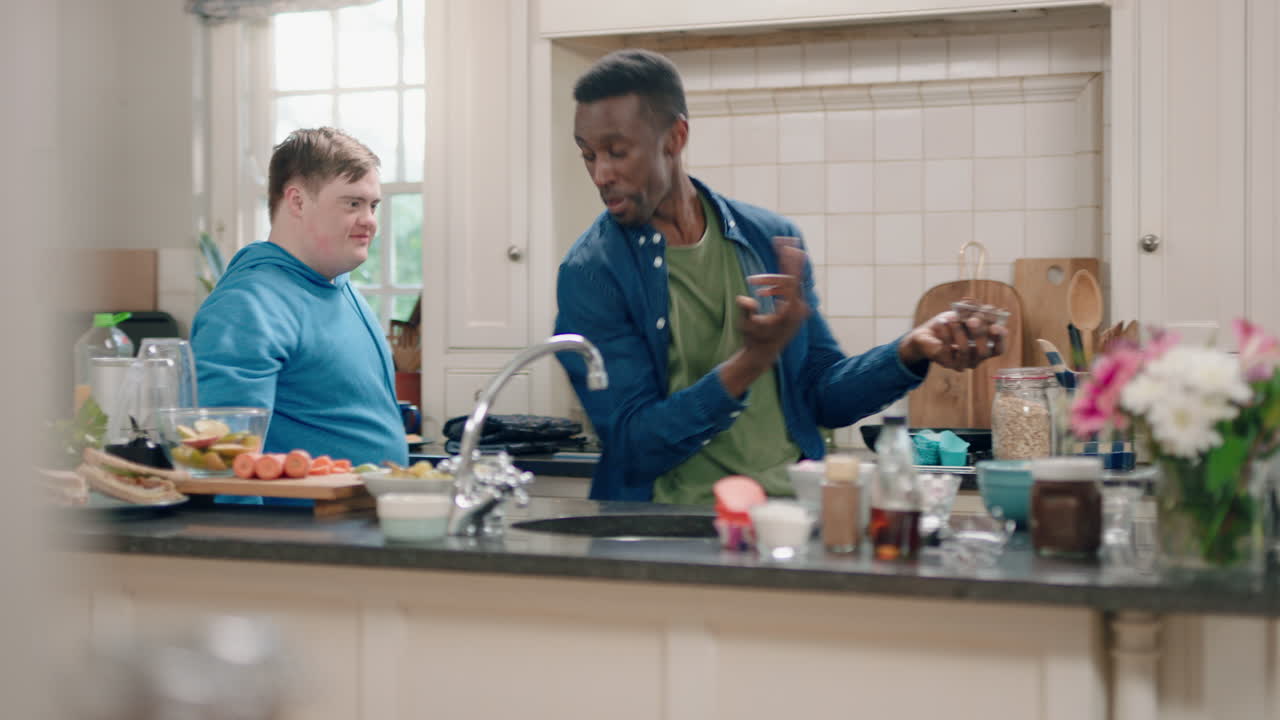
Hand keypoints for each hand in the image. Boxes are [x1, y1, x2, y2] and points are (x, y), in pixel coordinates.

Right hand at [719, 237, 810, 396]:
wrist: (764, 353)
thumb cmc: (753, 339)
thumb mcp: (746, 325)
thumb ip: (746, 310)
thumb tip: (743, 299)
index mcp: (789, 310)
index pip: (791, 279)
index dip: (788, 260)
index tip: (786, 245)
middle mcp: (799, 308)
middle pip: (793, 277)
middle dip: (784, 260)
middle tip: (782, 240)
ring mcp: (800, 308)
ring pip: (789, 284)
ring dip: (771, 281)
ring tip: (753, 282)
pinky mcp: (798, 309)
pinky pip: (789, 290)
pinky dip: (776, 287)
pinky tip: (761, 292)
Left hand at [899, 303, 1008, 370]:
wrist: (928, 333)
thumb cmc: (951, 323)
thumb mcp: (966, 315)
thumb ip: (978, 313)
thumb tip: (989, 309)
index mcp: (985, 348)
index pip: (999, 349)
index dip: (1000, 339)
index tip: (996, 326)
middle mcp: (975, 359)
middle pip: (984, 352)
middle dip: (979, 334)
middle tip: (972, 320)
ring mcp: (961, 363)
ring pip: (965, 350)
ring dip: (959, 331)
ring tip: (952, 318)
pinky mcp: (945, 362)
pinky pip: (947, 348)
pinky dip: (945, 332)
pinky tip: (942, 321)